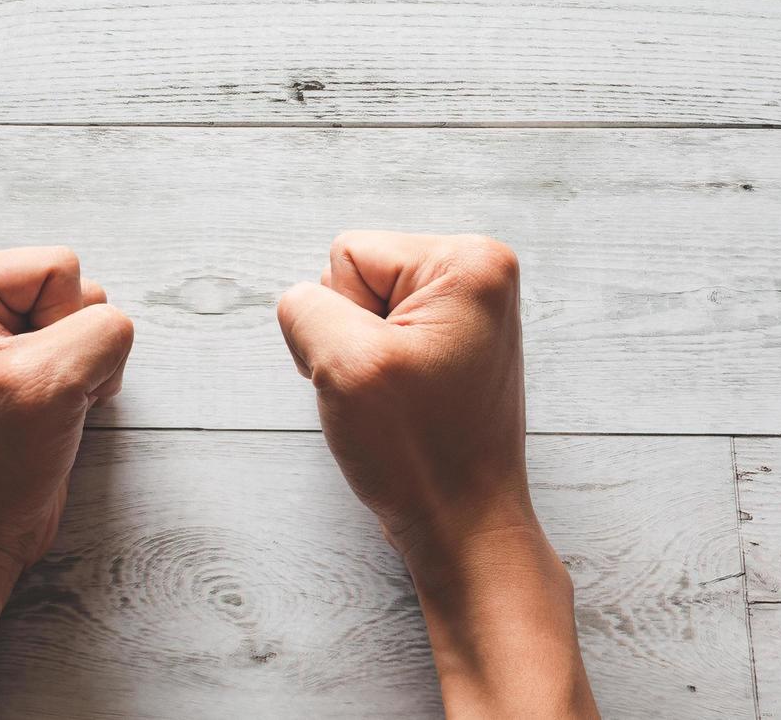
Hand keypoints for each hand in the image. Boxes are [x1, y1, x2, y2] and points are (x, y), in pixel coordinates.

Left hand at [0, 247, 132, 719]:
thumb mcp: (51, 383)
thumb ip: (103, 331)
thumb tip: (115, 327)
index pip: (59, 267)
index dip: (63, 326)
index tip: (24, 380)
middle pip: (72, 286)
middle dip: (73, 346)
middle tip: (35, 397)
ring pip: (84, 316)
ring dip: (80, 367)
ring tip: (42, 408)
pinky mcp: (12, 360)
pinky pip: (80, 344)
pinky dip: (80, 380)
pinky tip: (51, 412)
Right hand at [277, 231, 529, 556]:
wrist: (462, 526)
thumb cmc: (419, 452)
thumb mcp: (345, 364)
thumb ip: (305, 308)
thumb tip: (302, 303)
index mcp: (469, 262)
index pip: (347, 254)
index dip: (340, 316)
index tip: (380, 369)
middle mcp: (478, 274)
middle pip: (353, 274)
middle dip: (348, 334)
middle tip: (385, 389)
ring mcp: (465, 311)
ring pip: (359, 308)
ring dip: (357, 356)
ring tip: (394, 400)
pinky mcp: (450, 342)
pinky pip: (377, 333)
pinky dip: (371, 369)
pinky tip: (398, 403)